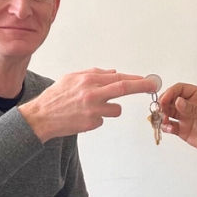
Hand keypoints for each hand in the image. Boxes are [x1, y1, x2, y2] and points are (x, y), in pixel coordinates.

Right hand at [20, 69, 158, 141]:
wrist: (41, 117)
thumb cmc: (56, 96)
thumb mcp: (72, 78)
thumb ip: (94, 74)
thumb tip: (114, 73)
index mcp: (88, 80)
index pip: (118, 77)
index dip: (136, 79)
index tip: (148, 79)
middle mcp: (92, 93)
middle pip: (124, 89)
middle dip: (142, 87)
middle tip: (154, 86)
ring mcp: (93, 110)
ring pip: (116, 109)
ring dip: (110, 108)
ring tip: (92, 108)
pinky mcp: (92, 123)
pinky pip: (103, 120)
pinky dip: (97, 118)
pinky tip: (83, 116)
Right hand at [158, 83, 196, 196]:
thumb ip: (195, 109)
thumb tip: (178, 102)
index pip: (181, 89)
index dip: (171, 93)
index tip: (164, 100)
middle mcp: (190, 105)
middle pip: (171, 100)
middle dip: (163, 104)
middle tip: (158, 110)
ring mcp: (186, 117)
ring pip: (168, 112)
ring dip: (162, 115)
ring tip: (162, 121)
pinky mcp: (183, 130)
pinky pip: (170, 125)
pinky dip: (166, 126)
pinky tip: (169, 129)